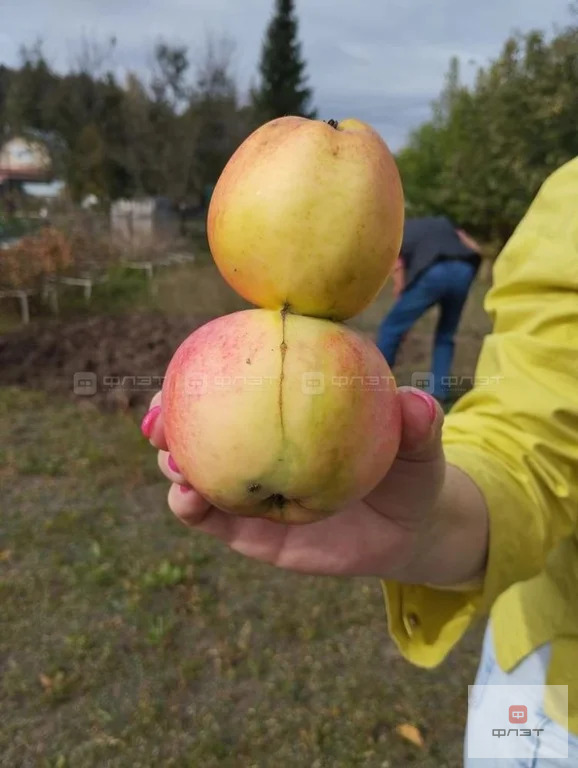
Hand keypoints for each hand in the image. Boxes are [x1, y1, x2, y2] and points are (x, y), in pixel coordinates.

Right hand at [142, 388, 487, 584]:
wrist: (403, 532)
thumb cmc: (408, 475)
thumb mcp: (418, 450)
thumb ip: (417, 427)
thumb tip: (415, 402)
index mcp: (288, 408)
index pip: (241, 377)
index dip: (208, 365)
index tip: (188, 356)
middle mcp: (260, 440)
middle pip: (202, 421)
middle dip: (170, 414)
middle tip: (159, 414)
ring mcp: (249, 482)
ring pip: (194, 467)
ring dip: (171, 460)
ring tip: (172, 459)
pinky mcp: (244, 527)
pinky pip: (209, 516)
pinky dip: (190, 506)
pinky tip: (188, 498)